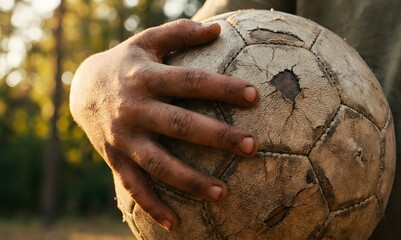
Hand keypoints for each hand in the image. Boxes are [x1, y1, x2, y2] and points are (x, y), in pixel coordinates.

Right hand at [69, 19, 258, 230]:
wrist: (80, 88)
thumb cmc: (124, 63)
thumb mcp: (147, 41)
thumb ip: (180, 32)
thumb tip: (217, 28)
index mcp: (146, 77)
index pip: (191, 82)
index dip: (222, 88)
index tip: (254, 96)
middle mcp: (135, 109)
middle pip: (180, 125)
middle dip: (217, 137)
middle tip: (252, 147)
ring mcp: (124, 138)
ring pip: (159, 163)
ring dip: (190, 180)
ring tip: (224, 194)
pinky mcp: (114, 158)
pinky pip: (133, 186)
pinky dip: (152, 206)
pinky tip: (176, 224)